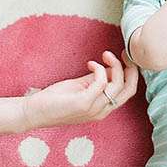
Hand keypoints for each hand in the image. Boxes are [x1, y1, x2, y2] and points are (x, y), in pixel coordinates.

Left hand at [20, 50, 137, 129]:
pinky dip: (99, 69)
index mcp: (102, 108)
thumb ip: (95, 80)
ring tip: (105, 55)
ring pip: (118, 85)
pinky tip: (90, 63)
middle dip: (130, 69)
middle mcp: (102, 111)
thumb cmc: (55, 100)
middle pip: (129, 90)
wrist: (35, 112)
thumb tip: (110, 68)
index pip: (128, 91)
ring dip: (115, 65)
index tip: (124, 57)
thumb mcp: (80, 87)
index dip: (131, 73)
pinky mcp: (84, 103)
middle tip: (123, 54)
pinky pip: (101, 83)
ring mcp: (94, 109)